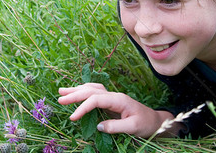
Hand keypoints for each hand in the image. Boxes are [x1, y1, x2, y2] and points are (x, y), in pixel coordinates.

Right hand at [58, 83, 180, 137]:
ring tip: (62, 92)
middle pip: (91, 91)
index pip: (96, 100)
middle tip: (60, 99)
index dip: (83, 108)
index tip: (73, 118)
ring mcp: (112, 97)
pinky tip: (77, 92)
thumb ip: (116, 126)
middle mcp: (114, 95)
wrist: (155, 120)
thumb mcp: (134, 127)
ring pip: (92, 89)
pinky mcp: (111, 101)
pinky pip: (95, 93)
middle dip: (75, 94)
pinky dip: (84, 91)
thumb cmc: (146, 124)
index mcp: (118, 99)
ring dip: (77, 89)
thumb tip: (98, 126)